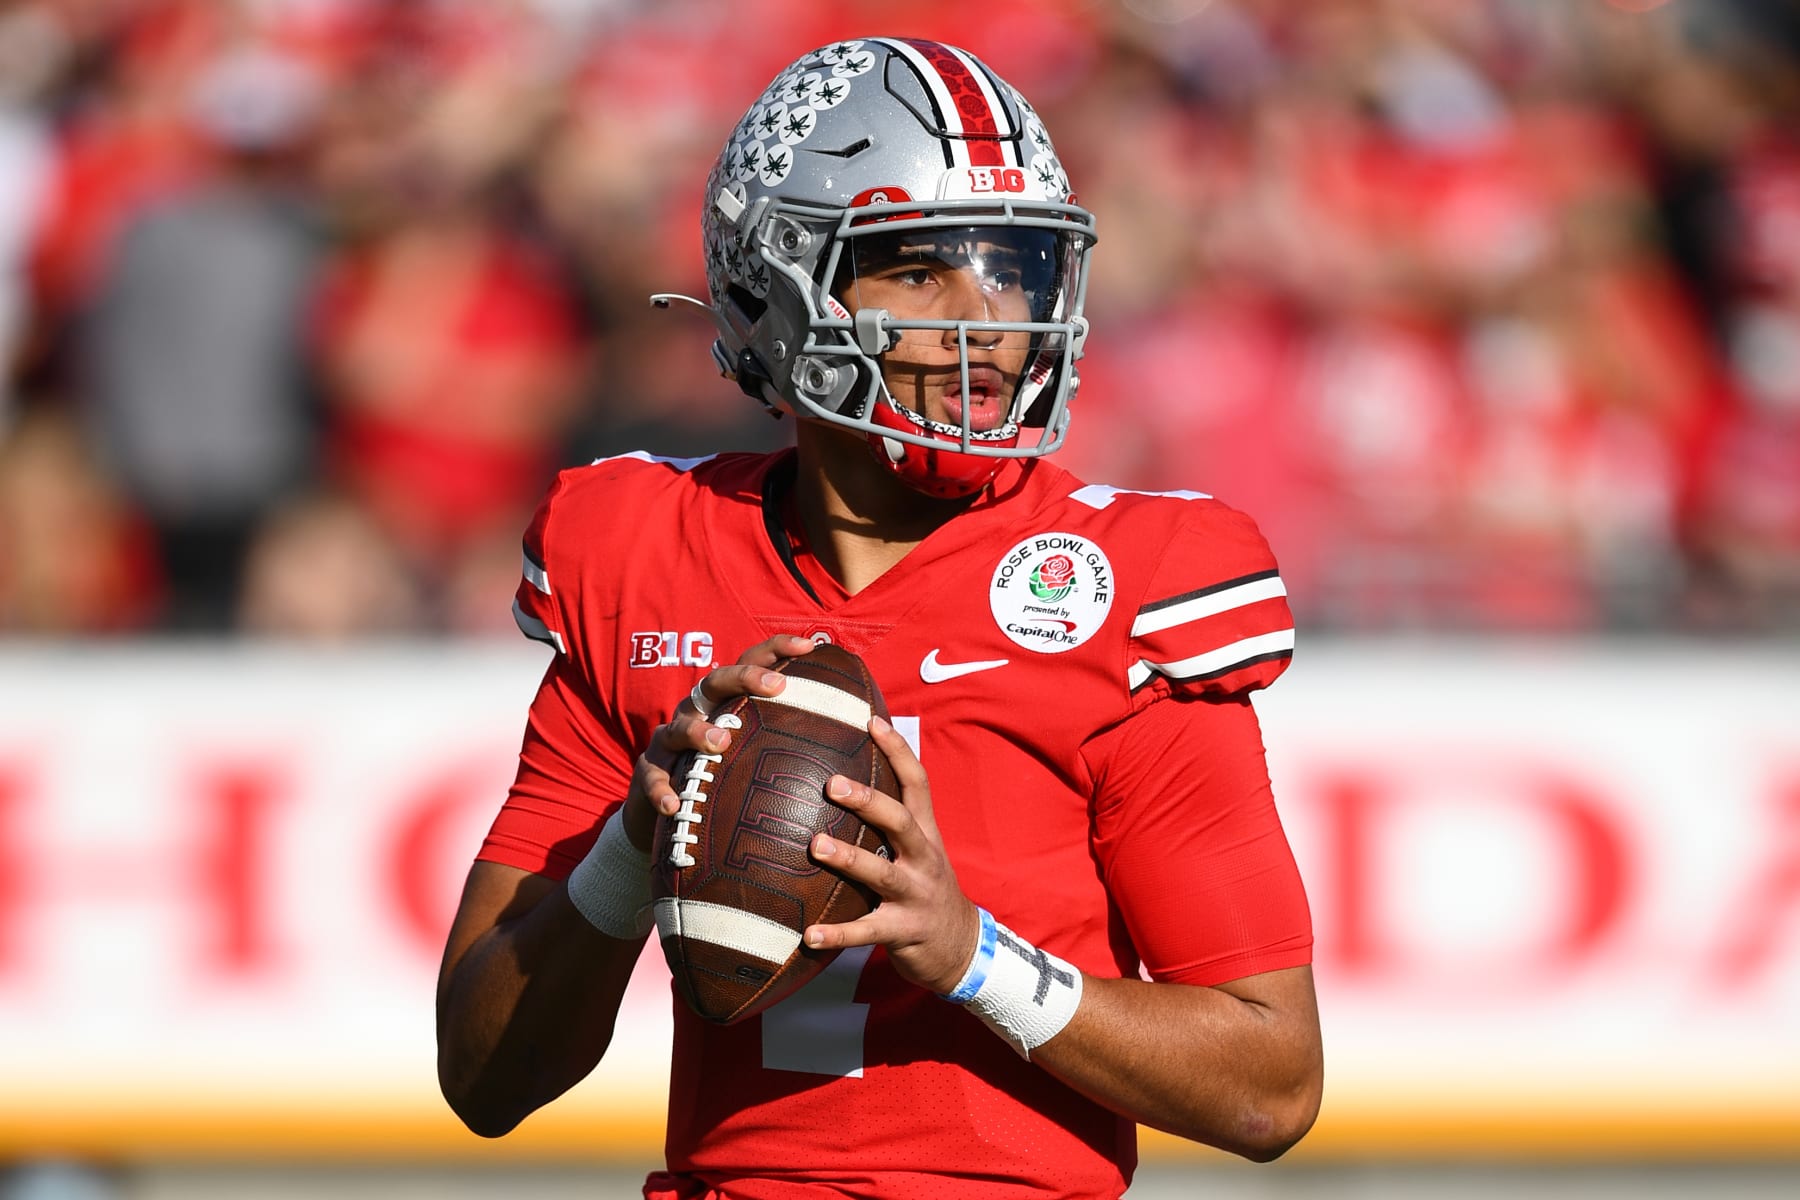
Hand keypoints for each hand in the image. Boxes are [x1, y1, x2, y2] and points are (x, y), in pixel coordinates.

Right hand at [623, 633, 817, 851]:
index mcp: (728, 702)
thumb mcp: (755, 752)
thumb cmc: (726, 775)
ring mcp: (670, 740)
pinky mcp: (649, 771)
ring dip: (701, 732)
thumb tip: (859, 732)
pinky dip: (662, 789)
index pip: (751, 664)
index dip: (778, 649)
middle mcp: (698, 712)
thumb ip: (794, 738)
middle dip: (745, 678)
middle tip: (777, 686)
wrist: (668, 808)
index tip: (811, 645)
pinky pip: (652, 776)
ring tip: (722, 743)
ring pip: (680, 725)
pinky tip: (675, 804)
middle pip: (716, 681)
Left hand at [804, 715, 982, 995]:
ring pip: (882, 873)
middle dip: (869, 801)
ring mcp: (914, 895)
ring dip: (849, 859)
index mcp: (925, 834)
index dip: (897, 751)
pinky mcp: (902, 931)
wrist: (961, 947)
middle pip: (900, 822)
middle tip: (832, 783)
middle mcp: (923, 859)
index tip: (871, 721)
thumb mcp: (920, 849)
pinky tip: (807, 935)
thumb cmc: (926, 888)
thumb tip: (846, 777)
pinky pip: (866, 931)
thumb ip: (892, 820)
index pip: (917, 783)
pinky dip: (837, 934)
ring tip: (817, 845)